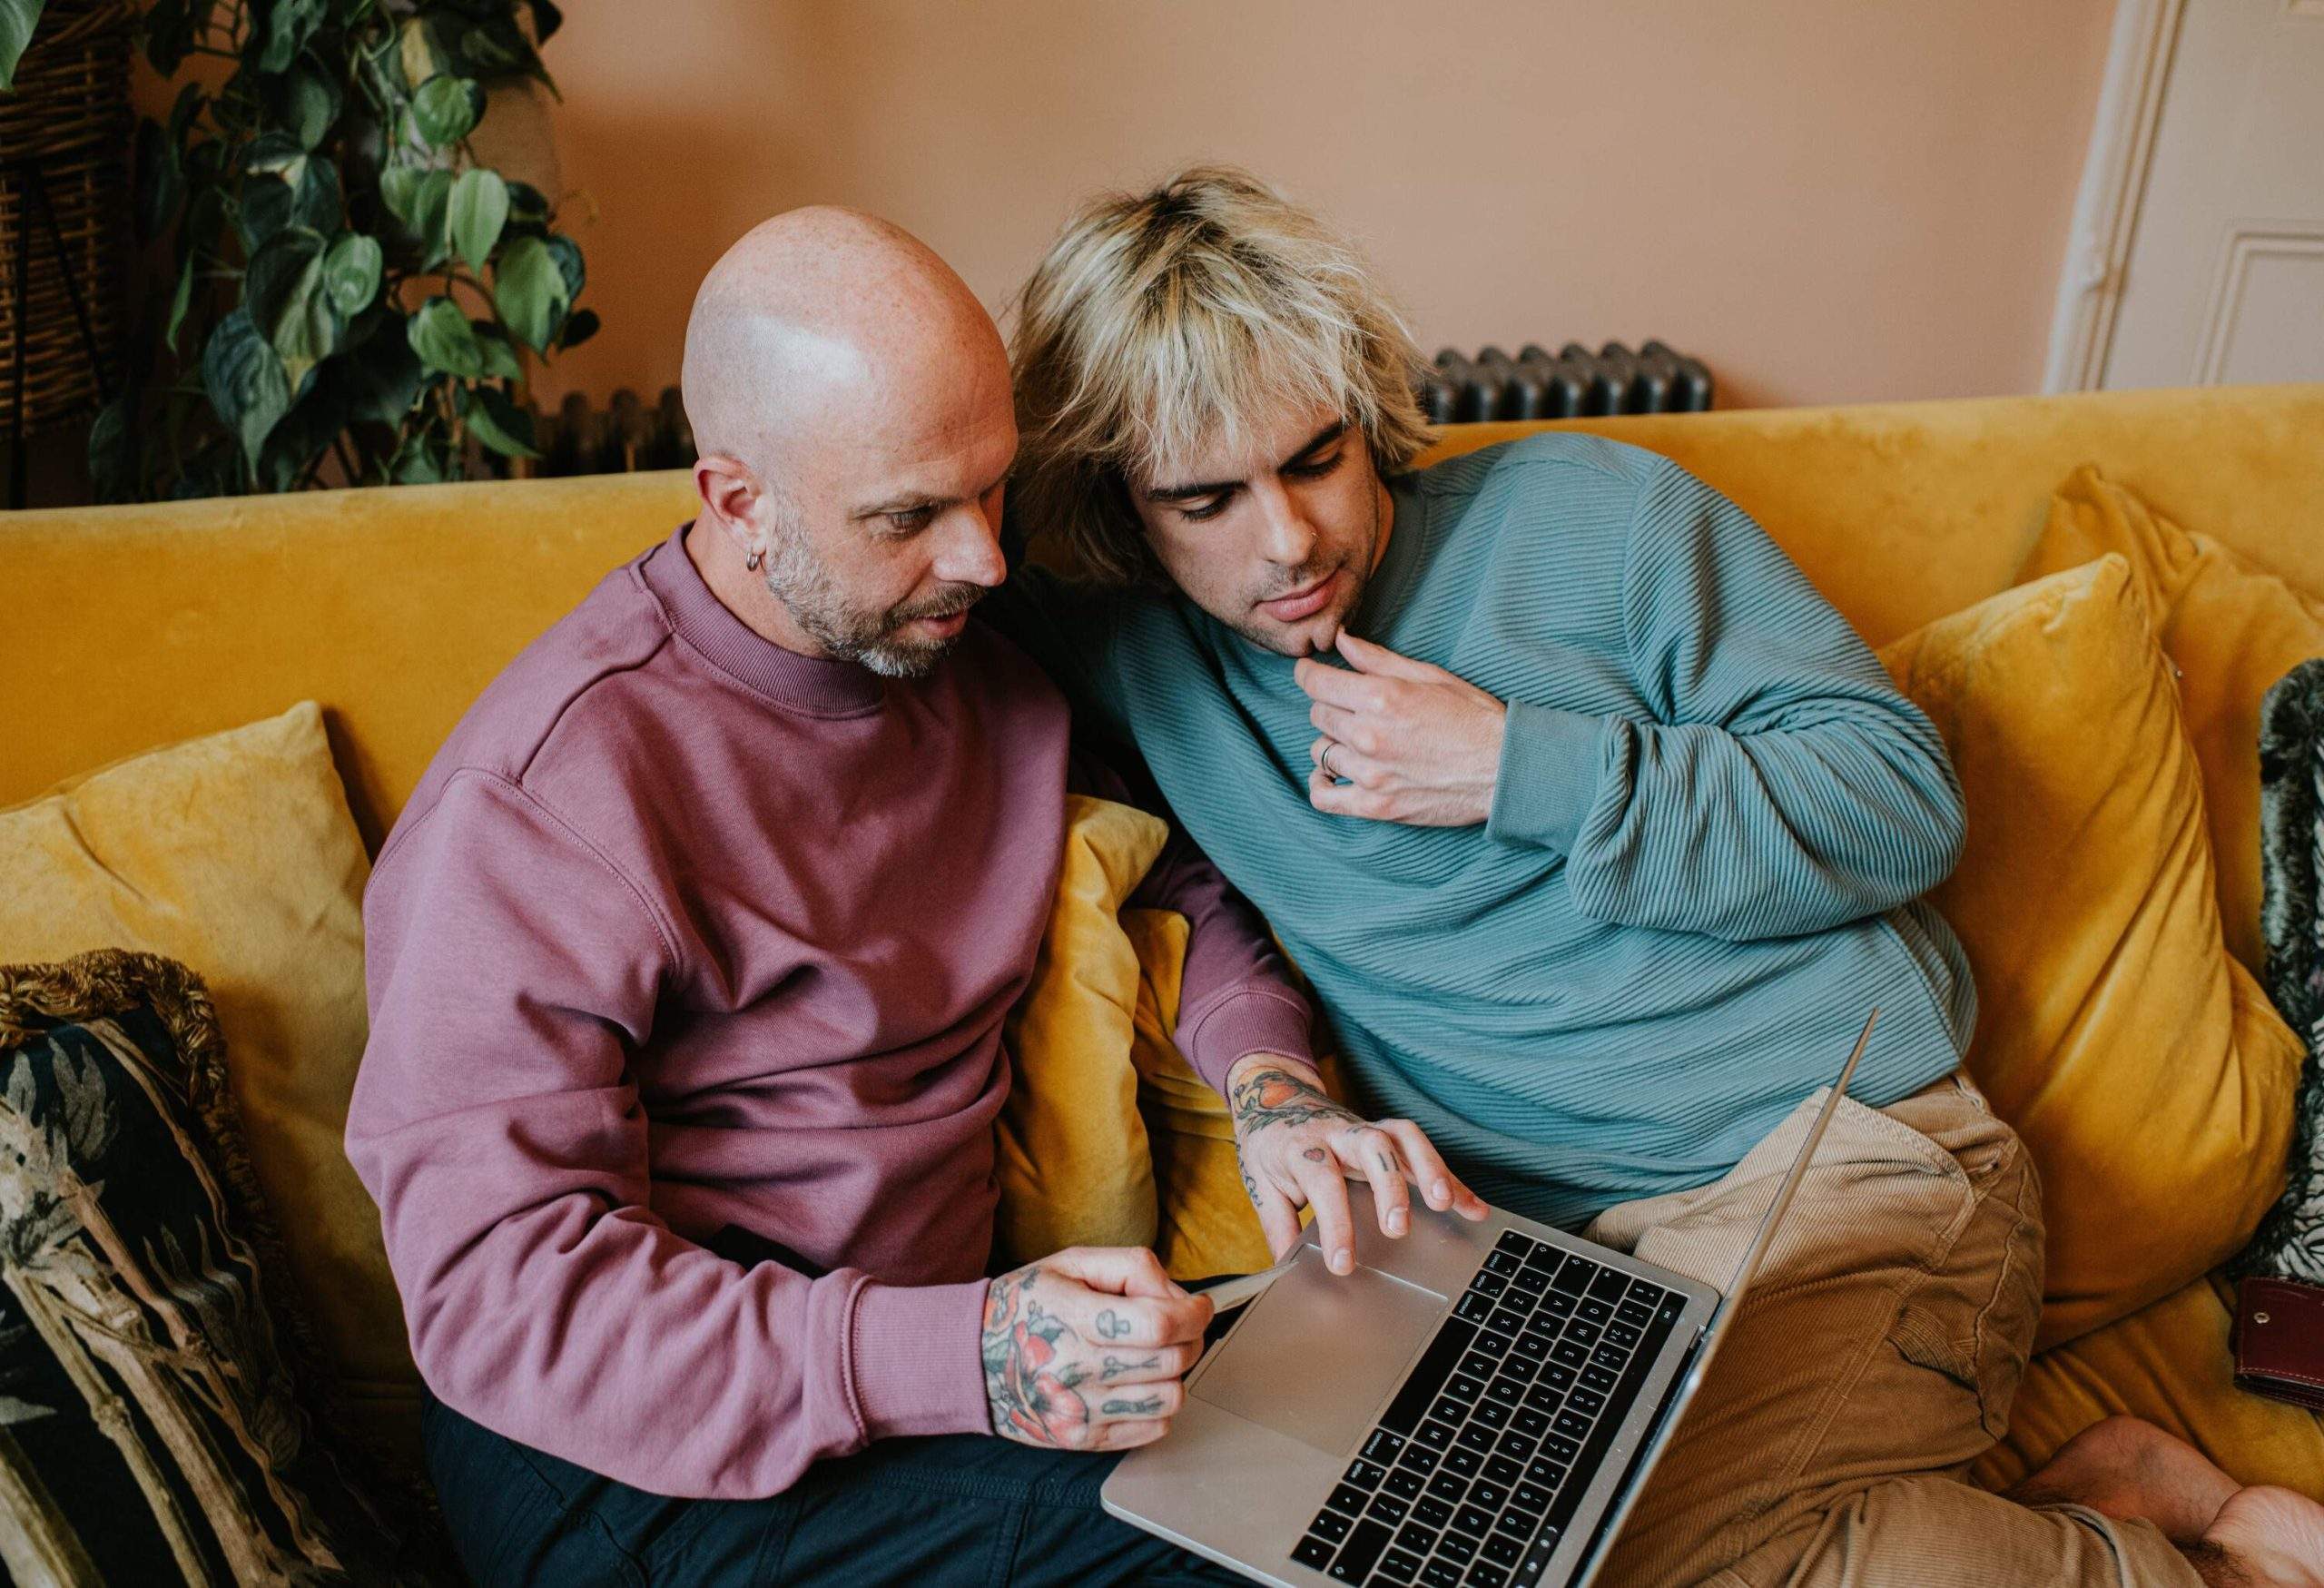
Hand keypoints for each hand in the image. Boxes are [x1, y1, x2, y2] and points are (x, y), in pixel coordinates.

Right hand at [982, 1246, 1212, 1452]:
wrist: (972, 1360)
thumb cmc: (1028, 1304)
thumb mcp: (1071, 1263)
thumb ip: (1132, 1268)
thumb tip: (1181, 1297)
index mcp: (1072, 1316)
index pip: (1158, 1323)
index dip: (1194, 1313)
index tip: (1200, 1306)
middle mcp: (1075, 1368)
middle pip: (1171, 1360)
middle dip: (1191, 1338)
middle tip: (1180, 1326)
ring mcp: (1079, 1410)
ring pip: (1169, 1398)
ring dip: (1175, 1373)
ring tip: (1156, 1356)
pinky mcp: (1084, 1438)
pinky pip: (1153, 1428)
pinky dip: (1160, 1404)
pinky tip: (1139, 1383)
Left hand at [1226, 1053, 1488, 1274]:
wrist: (1274, 1095)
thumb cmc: (1271, 1145)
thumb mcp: (1261, 1184)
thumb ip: (1277, 1227)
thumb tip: (1284, 1272)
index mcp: (1302, 1147)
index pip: (1322, 1182)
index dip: (1335, 1223)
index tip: (1343, 1264)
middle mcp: (1339, 1134)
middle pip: (1371, 1148)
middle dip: (1390, 1186)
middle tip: (1398, 1228)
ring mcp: (1367, 1129)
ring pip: (1404, 1138)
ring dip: (1430, 1168)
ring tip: (1447, 1204)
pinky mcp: (1387, 1132)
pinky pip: (1423, 1150)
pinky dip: (1450, 1177)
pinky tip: (1471, 1206)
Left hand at [1297, 632, 1507, 826]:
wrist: (1504, 769)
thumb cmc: (1473, 718)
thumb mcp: (1429, 676)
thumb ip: (1378, 659)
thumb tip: (1340, 640)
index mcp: (1381, 697)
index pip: (1316, 682)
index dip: (1309, 674)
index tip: (1311, 673)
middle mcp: (1369, 734)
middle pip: (1318, 714)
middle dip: (1331, 706)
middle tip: (1353, 708)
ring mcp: (1370, 773)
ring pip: (1320, 750)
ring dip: (1333, 743)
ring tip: (1357, 741)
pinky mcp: (1376, 806)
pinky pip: (1324, 797)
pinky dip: (1322, 785)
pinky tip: (1332, 774)